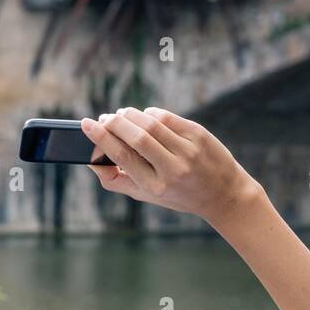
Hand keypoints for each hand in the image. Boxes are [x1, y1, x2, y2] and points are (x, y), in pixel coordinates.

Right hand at [81, 107, 259, 227]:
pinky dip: (149, 114)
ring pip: (150, 123)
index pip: (123, 156)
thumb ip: (118, 180)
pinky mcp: (198, 134)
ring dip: (129, 115)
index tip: (87, 125)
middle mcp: (172, 169)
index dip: (102, 138)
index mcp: (156, 187)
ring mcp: (187, 150)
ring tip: (120, 116)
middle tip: (103, 119)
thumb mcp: (148, 195)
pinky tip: (143, 117)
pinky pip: (166, 117)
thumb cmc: (179, 194)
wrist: (222, 194)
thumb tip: (91, 161)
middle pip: (135, 137)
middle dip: (114, 123)